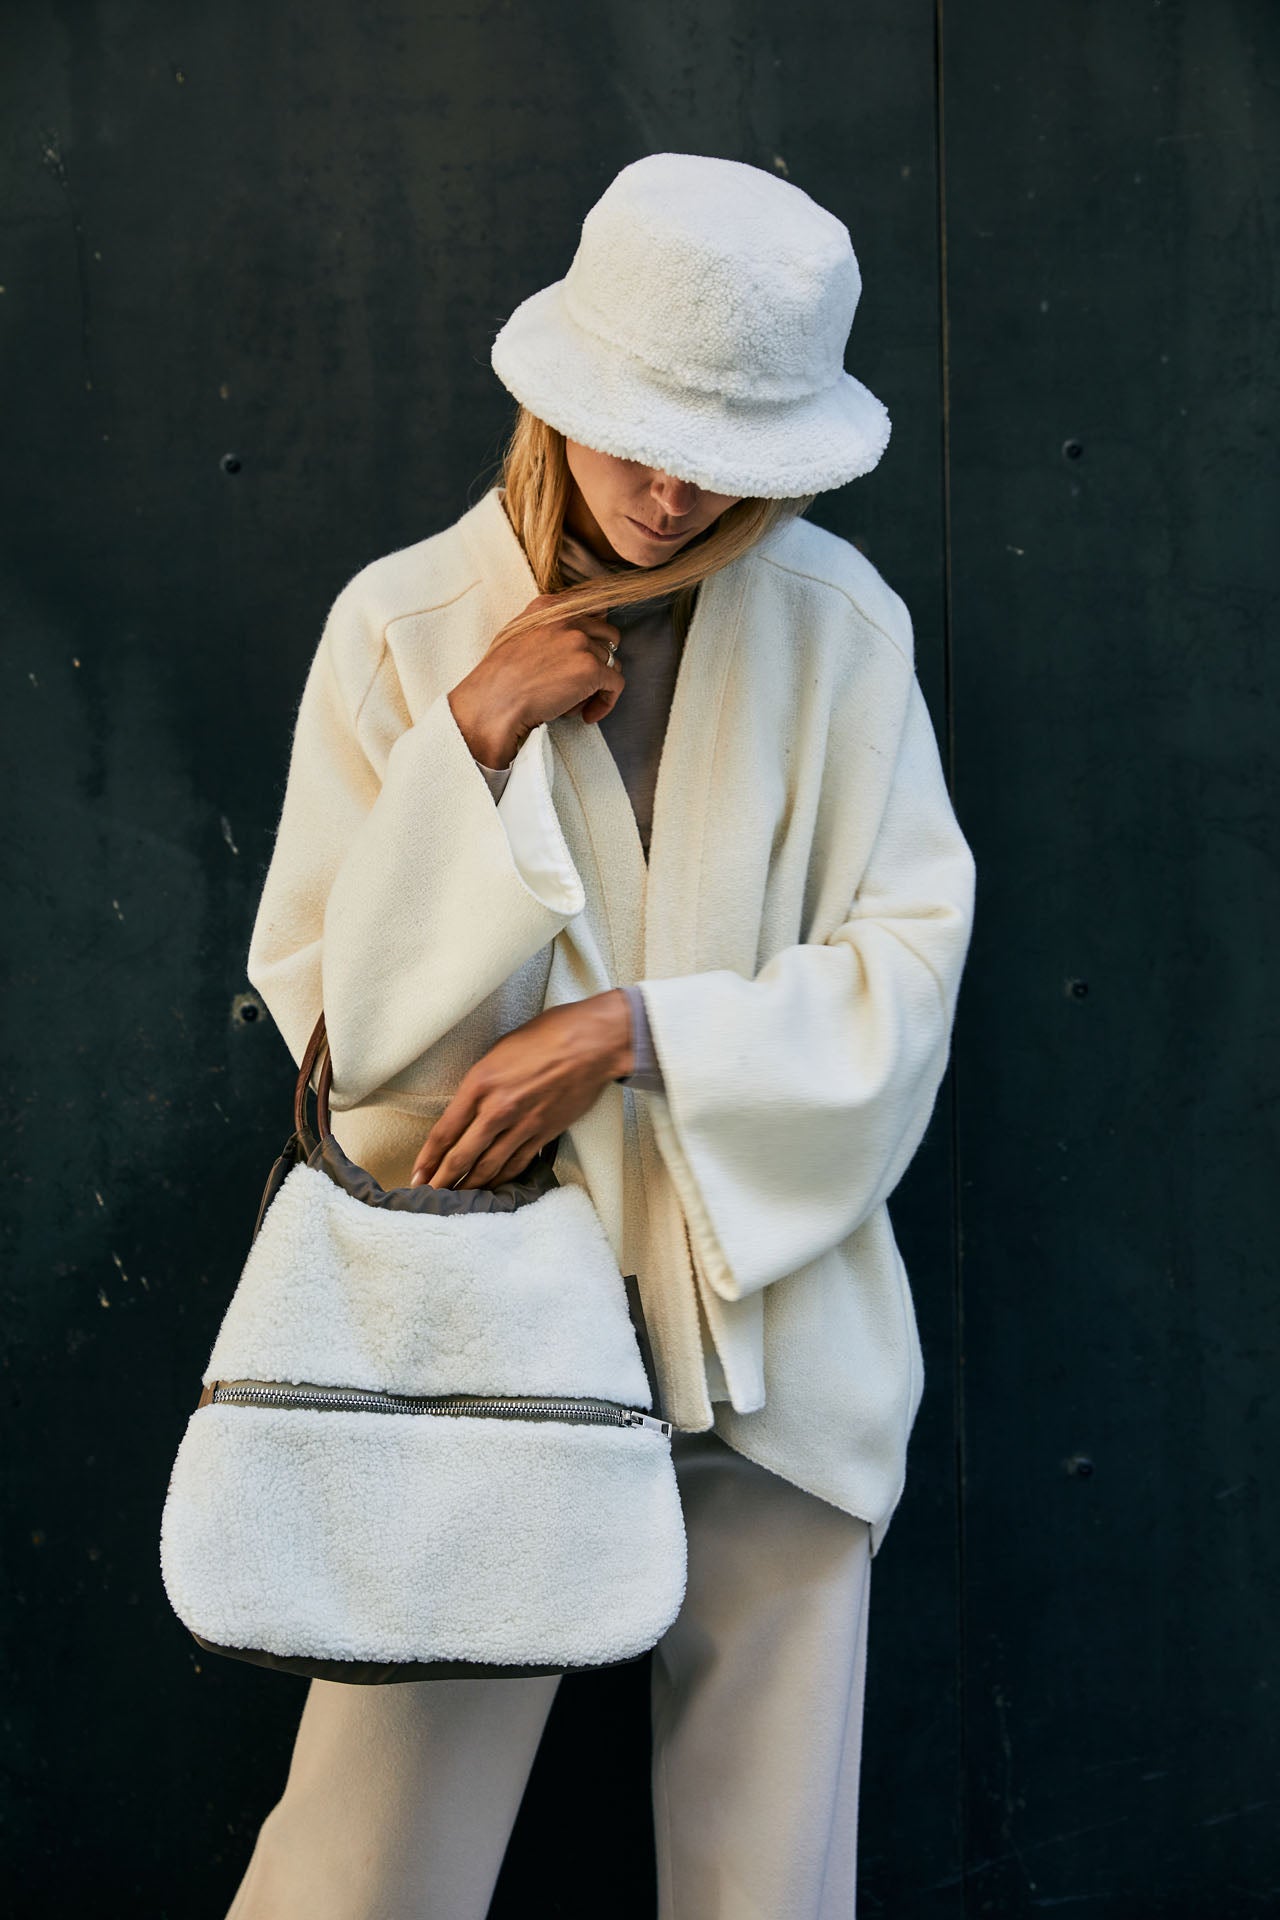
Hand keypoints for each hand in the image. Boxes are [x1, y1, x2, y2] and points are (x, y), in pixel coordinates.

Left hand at [409, 990, 633, 1189]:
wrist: (592, 1043)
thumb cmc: (546, 1035)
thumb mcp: (498, 1050)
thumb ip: (480, 1083)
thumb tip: (468, 1107)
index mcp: (479, 1084)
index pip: (444, 1132)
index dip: (427, 1159)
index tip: (417, 1175)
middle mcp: (497, 1109)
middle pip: (461, 1157)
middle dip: (442, 1181)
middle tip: (429, 1197)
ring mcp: (522, 1125)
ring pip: (489, 1167)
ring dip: (470, 1186)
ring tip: (457, 1199)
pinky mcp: (544, 1134)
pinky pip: (517, 1164)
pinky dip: (502, 1179)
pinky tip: (491, 1186)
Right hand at [447, 592, 624, 768]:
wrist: (492, 702)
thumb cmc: (497, 678)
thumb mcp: (517, 635)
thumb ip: (546, 628)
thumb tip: (574, 634)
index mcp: (548, 606)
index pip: (592, 610)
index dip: (594, 636)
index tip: (585, 658)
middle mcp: (567, 617)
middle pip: (608, 635)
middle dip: (600, 660)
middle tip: (581, 684)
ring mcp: (580, 641)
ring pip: (611, 663)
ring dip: (596, 685)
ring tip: (572, 703)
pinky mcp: (591, 668)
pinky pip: (615, 685)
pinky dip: (606, 703)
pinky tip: (587, 716)